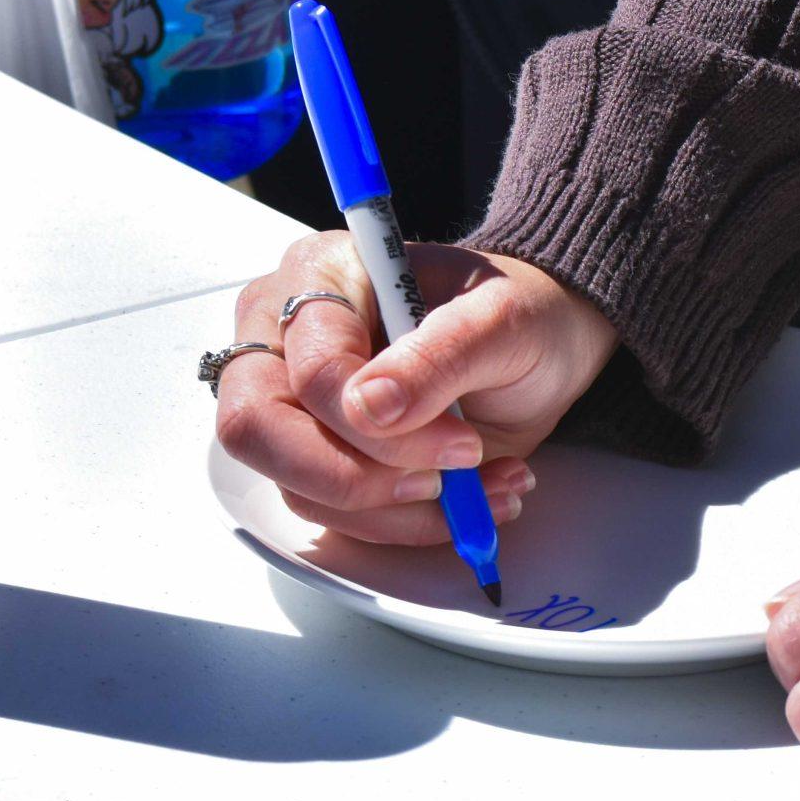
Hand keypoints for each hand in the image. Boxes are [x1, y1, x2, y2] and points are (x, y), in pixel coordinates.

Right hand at [215, 235, 618, 543]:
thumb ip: (434, 355)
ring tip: (484, 488)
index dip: (377, 426)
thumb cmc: (515, 312)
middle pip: (257, 429)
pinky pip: (333, 513)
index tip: (461, 444)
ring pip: (298, 486)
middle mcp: (284, 337)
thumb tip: (367, 408)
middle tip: (439, 485)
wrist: (541, 347)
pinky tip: (474, 500)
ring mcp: (292, 403)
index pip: (309, 368)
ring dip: (397, 510)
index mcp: (319, 277)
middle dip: (354, 480)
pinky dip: (407, 523)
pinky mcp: (318, 456)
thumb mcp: (498, 320)